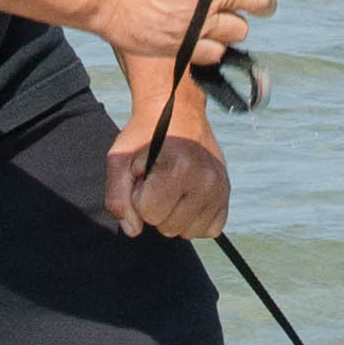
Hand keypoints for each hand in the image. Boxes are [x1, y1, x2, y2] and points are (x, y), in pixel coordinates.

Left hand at [108, 118, 230, 239]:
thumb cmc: (144, 136)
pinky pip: (209, 229)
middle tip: (158, 179)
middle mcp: (206, 179)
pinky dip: (195, 220)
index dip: (139, 197)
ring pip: (188, 233)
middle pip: (168, 227)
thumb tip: (133, 229)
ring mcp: (220, 188)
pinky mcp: (226, 193)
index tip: (144, 175)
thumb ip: (117, 196)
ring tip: (172, 187)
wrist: (176, 111)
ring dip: (174, 216)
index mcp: (179, 167)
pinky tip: (187, 198)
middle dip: (156, 207)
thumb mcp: (119, 158)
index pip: (149, 213)